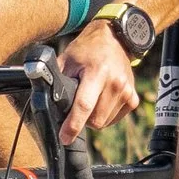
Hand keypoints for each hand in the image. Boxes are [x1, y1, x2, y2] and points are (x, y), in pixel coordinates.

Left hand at [59, 18, 139, 139]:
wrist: (114, 40)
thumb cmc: (86, 50)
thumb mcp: (67, 59)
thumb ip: (56, 80)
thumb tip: (45, 99)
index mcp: (97, 72)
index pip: (84, 105)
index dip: (72, 125)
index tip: (64, 138)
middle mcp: (115, 82)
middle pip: (95, 120)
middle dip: (82, 120)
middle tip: (76, 105)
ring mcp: (127, 91)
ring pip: (104, 122)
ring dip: (93, 117)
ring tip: (90, 98)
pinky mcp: (133, 98)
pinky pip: (114, 119)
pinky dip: (105, 115)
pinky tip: (101, 100)